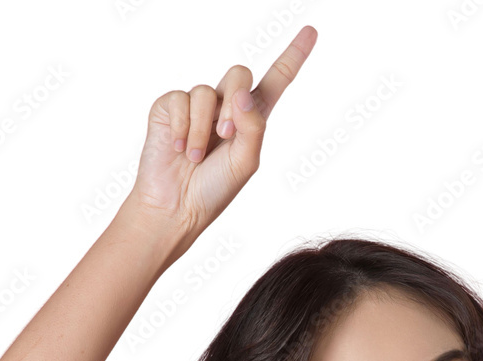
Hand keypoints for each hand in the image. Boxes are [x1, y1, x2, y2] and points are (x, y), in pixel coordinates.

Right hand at [121, 24, 316, 240]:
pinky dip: (184, 127)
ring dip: (203, 128)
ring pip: (207, 91)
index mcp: (251, 120)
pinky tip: (180, 149)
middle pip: (238, 74)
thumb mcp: (246, 163)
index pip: (276, 81)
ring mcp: (197, 105)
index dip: (293, 56)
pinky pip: (181, 99)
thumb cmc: (214, 190)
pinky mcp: (171, 107)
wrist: (177, 206)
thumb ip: (253, 127)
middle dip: (233, 103)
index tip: (311, 32)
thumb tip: (243, 93)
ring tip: (197, 156)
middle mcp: (225, 106)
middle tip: (225, 135)